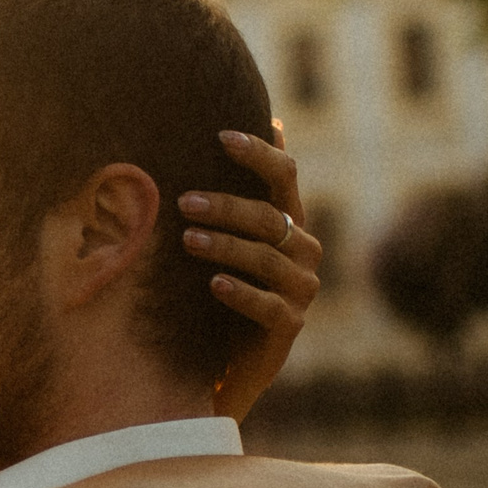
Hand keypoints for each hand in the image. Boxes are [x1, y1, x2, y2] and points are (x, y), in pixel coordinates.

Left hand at [189, 125, 323, 420]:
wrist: (227, 361)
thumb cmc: (222, 289)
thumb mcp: (227, 238)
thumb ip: (236, 191)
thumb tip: (261, 126)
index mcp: (287, 220)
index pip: (284, 175)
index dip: (258, 153)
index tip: (221, 137)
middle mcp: (303, 249)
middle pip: (269, 216)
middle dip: (226, 206)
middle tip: (184, 203)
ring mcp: (301, 288)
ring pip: (267, 259)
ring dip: (226, 246)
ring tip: (187, 241)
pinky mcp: (290, 325)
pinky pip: (268, 306)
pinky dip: (241, 293)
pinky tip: (214, 284)